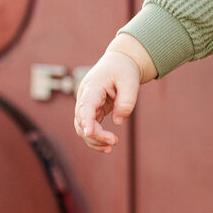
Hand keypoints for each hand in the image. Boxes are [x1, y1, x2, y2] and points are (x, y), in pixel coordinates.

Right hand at [73, 37, 154, 151]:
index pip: (85, 105)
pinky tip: (107, 147)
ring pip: (82, 128)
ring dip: (94, 140)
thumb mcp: (130, 81)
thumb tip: (117, 122)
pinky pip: (89, 128)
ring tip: (111, 147)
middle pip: (81, 121)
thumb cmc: (123, 70)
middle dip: (95, 135)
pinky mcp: (92, 112)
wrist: (118, 64)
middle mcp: (84, 97)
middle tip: (114, 142)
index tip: (89, 132)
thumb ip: (126, 101)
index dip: (86, 120)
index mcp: (92, 87)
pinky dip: (96, 139)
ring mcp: (86, 105)